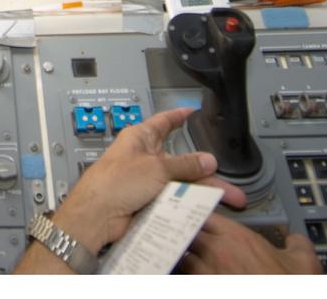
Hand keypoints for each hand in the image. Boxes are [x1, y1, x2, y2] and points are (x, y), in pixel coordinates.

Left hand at [46, 107, 245, 256]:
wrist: (97, 215)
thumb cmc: (116, 181)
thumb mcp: (156, 167)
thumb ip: (185, 165)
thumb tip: (208, 160)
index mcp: (140, 138)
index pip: (163, 122)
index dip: (178, 116)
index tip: (192, 111)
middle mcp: (144, 157)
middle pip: (179, 160)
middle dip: (203, 170)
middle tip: (226, 179)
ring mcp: (146, 180)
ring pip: (180, 182)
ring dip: (201, 190)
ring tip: (228, 198)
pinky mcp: (147, 200)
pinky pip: (173, 199)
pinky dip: (188, 203)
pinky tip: (206, 208)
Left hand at [180, 213, 321, 273]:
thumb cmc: (287, 286)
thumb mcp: (302, 262)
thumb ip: (296, 243)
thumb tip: (296, 240)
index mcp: (236, 238)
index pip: (203, 214)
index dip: (198, 215)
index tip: (196, 216)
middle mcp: (216, 252)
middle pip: (186, 232)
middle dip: (184, 233)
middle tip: (186, 236)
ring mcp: (205, 273)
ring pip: (181, 256)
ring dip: (182, 256)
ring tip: (186, 258)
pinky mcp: (201, 288)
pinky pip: (183, 277)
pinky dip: (184, 275)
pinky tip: (186, 275)